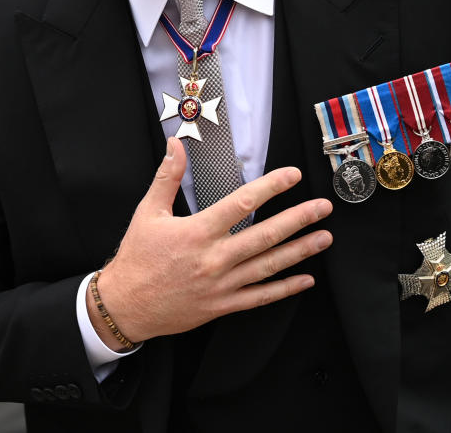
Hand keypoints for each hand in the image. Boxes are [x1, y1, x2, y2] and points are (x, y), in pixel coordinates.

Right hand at [88, 137, 332, 344]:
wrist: (126, 305)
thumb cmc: (137, 257)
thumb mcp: (147, 212)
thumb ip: (166, 176)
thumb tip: (175, 144)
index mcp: (197, 231)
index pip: (241, 203)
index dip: (271, 187)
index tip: (293, 176)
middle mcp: (214, 258)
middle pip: (265, 235)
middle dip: (299, 219)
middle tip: (323, 208)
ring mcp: (222, 284)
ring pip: (269, 265)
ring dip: (300, 251)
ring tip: (324, 237)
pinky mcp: (223, 305)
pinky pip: (260, 297)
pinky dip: (285, 289)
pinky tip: (305, 279)